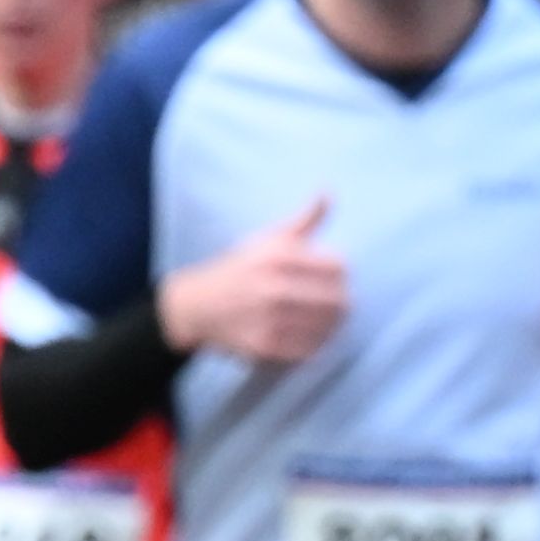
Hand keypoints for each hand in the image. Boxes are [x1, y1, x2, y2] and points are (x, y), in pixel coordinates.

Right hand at [161, 198, 348, 365]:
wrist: (197, 306)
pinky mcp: (264, 347)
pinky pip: (309, 350)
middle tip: (336, 303)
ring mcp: (269, 320)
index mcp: (278, 256)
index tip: (335, 277)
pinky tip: (308, 335)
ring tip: (325, 320)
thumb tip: (329, 190)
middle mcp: (273, 287)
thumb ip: (304, 220)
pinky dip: (315, 345)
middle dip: (341, 301)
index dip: (342, 273)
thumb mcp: (268, 239)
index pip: (338, 266)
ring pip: (327, 327)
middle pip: (337, 300)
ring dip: (332, 325)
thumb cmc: (241, 268)